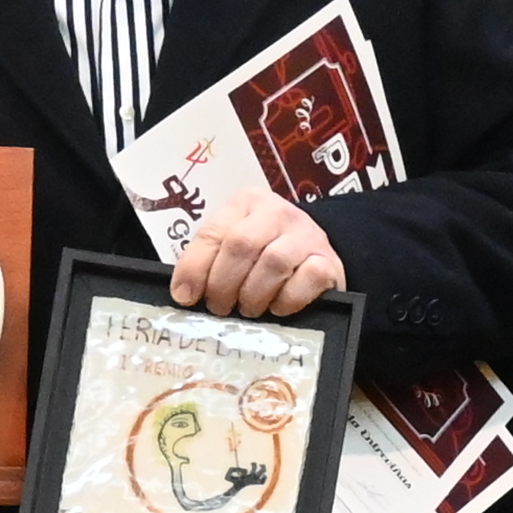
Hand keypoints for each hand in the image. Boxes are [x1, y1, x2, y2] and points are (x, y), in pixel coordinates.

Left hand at [170, 186, 346, 318]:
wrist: (317, 258)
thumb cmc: (267, 255)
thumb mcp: (235, 248)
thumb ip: (211, 261)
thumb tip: (183, 293)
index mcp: (247, 203)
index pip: (213, 233)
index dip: (194, 267)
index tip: (185, 296)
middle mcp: (278, 213)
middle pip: (241, 245)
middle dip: (223, 284)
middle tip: (219, 307)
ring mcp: (307, 236)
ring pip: (273, 262)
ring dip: (253, 295)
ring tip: (248, 309)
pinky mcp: (329, 261)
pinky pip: (306, 279)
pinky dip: (287, 300)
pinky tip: (277, 307)